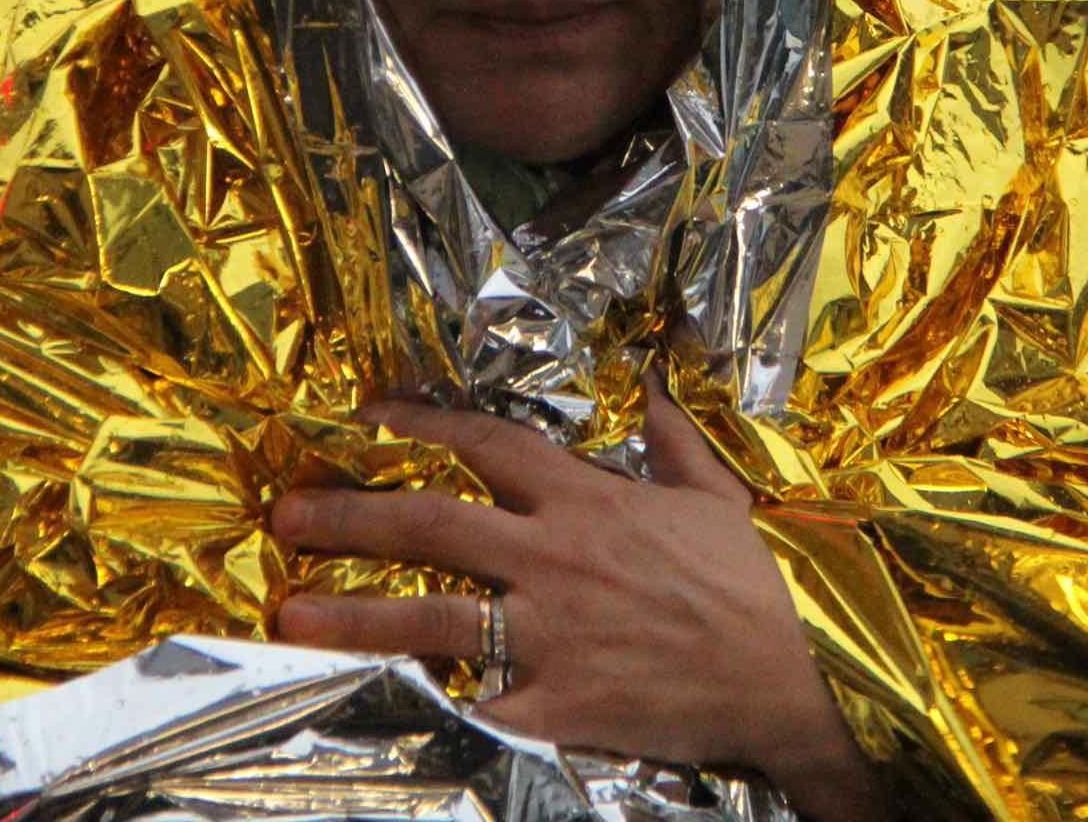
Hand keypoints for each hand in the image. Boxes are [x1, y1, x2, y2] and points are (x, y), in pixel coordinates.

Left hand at [267, 376, 882, 821]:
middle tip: (284, 517)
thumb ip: (672, 438)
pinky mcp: (561, 702)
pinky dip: (427, 705)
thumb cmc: (764, 581)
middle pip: (428, 524)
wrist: (803, 671)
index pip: (483, 443)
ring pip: (429, 614)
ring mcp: (552, 632)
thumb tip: (654, 383)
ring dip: (352, 612)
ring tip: (289, 612)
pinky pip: (479, 703)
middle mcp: (553, 556)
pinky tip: (371, 702)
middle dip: (348, 516)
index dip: (419, 424)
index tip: (366, 416)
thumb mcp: (718, 492)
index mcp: (586, 497)